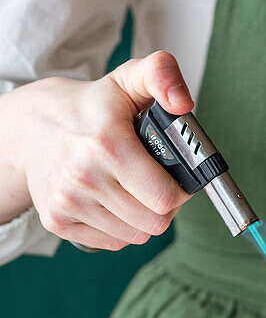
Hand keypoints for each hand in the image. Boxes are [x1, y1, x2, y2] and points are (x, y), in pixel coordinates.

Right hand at [2, 51, 194, 249]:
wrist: (31, 127)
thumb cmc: (89, 108)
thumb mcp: (128, 78)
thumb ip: (161, 75)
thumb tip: (182, 102)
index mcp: (107, 144)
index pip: (166, 197)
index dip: (181, 189)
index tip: (176, 175)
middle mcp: (83, 177)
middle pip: (155, 221)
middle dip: (165, 205)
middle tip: (157, 182)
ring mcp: (68, 202)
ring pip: (137, 236)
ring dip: (144, 217)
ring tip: (134, 189)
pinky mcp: (58, 221)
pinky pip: (113, 242)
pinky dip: (121, 227)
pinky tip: (113, 201)